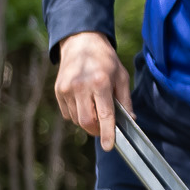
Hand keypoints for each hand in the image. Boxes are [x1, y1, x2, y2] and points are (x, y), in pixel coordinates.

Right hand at [53, 32, 130, 149]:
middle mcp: (80, 87)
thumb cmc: (105, 60)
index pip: (104, 115)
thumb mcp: (122, 77)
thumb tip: (131, 120)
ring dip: (88, 121)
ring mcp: (66, 89)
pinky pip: (68, 113)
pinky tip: (84, 102)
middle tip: (105, 127)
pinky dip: (77, 114)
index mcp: (99, 83)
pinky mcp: (58, 90)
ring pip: (76, 120)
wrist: (80, 42)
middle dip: (97, 130)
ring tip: (95, 107)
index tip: (109, 146)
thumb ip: (125, 100)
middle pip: (86, 122)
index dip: (108, 133)